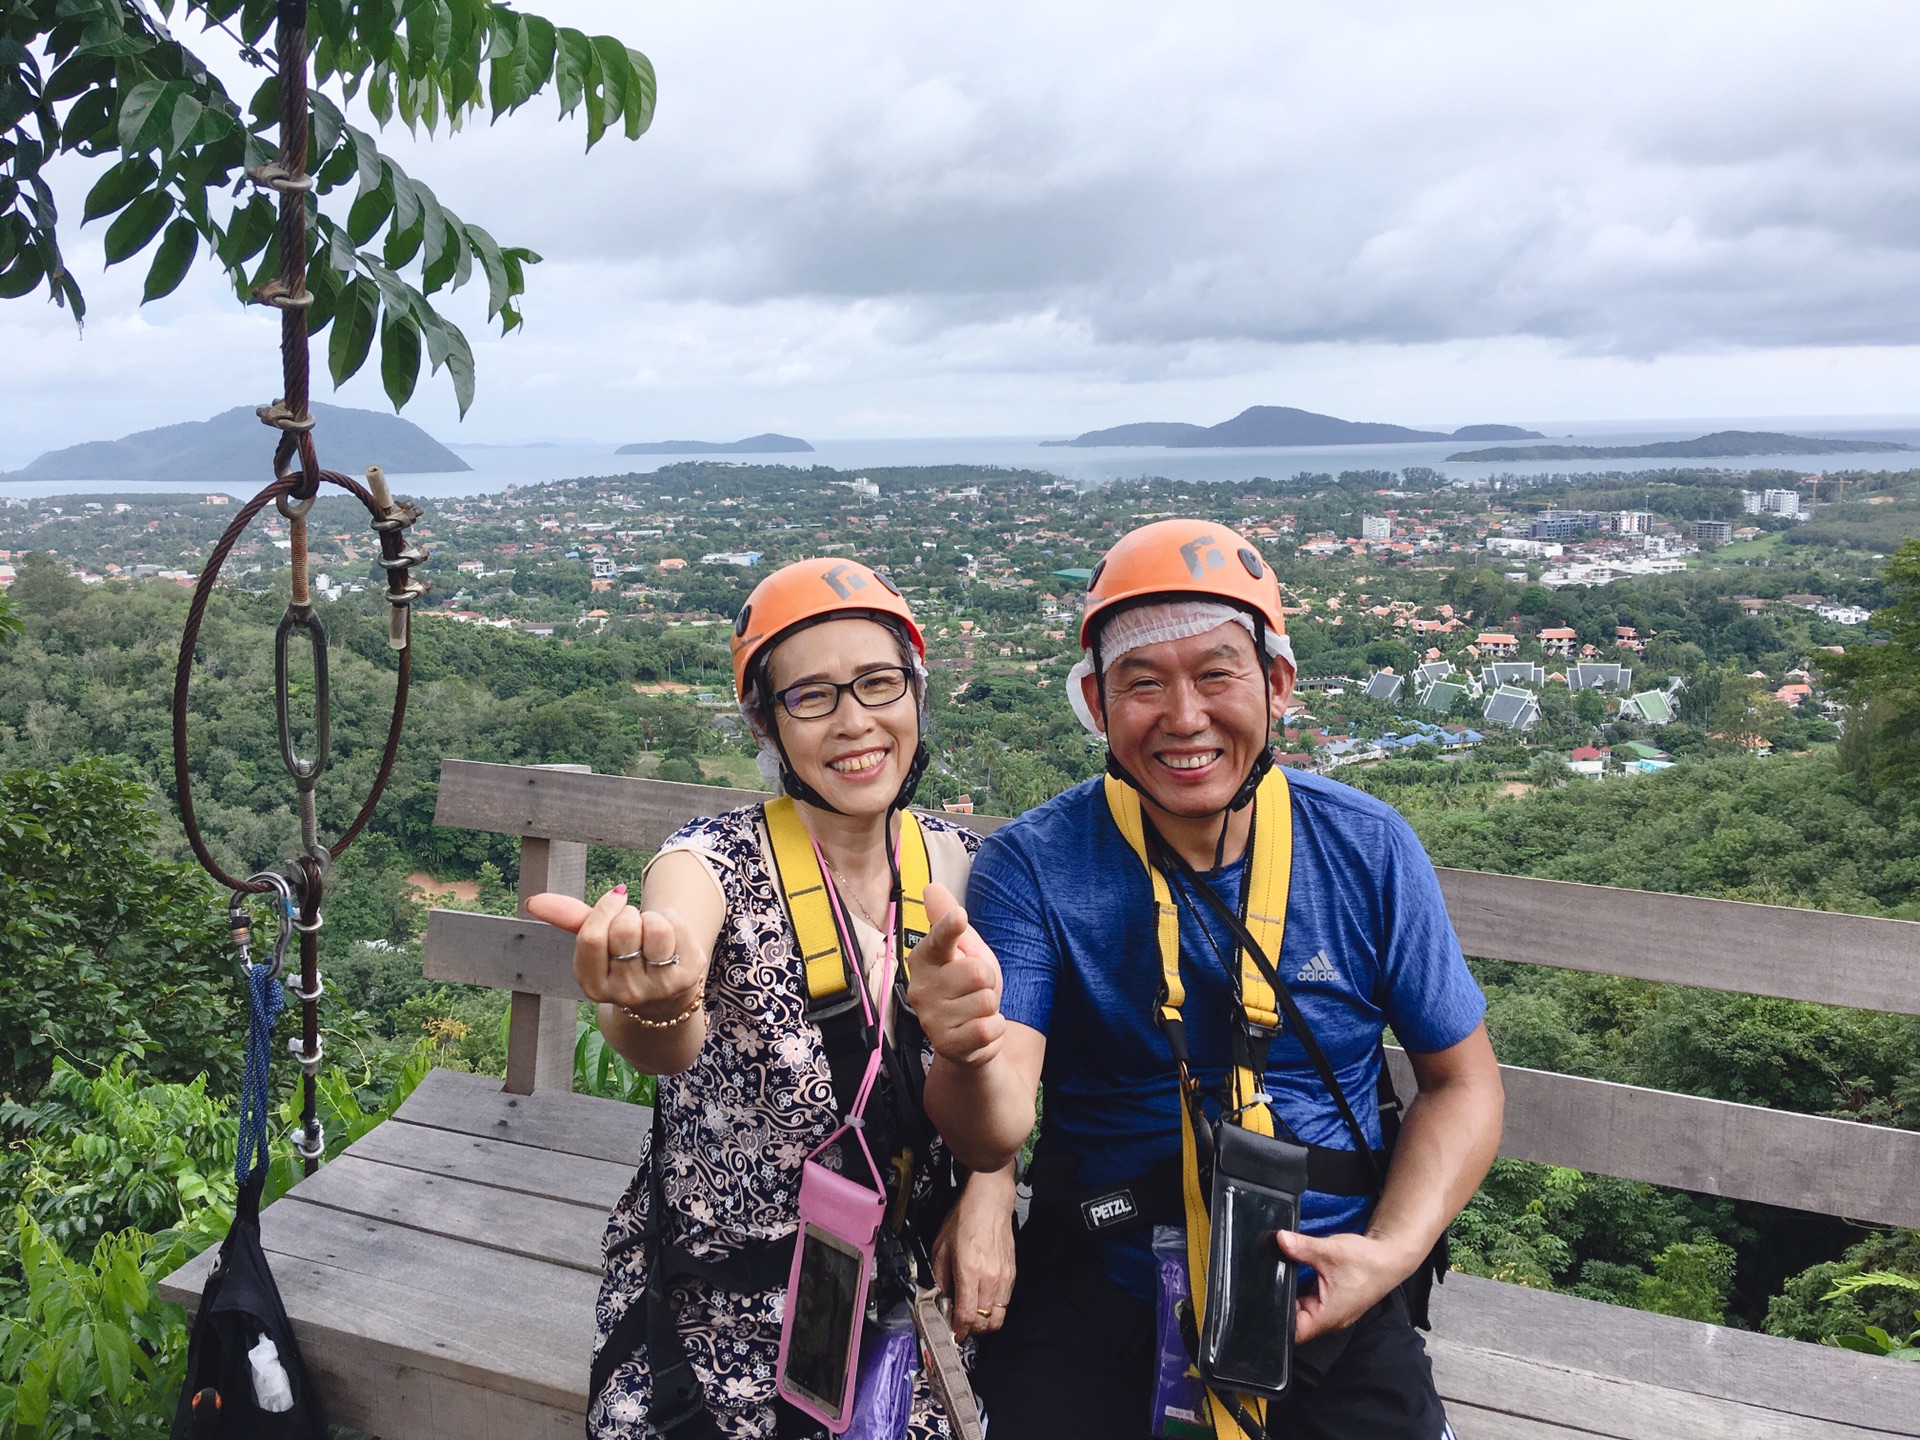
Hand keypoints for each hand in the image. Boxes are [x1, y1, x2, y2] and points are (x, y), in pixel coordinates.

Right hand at [524, 885, 706, 1019]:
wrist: (664, 992)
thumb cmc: (623, 957)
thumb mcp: (596, 941)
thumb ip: (568, 919)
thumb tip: (532, 901)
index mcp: (593, 986)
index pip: (592, 938)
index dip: (605, 908)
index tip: (616, 899)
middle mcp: (625, 993)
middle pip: (625, 928)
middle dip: (630, 914)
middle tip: (634, 926)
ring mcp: (659, 988)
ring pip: (656, 926)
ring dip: (653, 917)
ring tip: (652, 934)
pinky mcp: (688, 977)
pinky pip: (679, 926)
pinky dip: (675, 920)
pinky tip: (671, 940)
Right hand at [907, 883, 1006, 1067]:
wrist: (970, 1037)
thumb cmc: (966, 987)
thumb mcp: (965, 949)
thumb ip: (948, 920)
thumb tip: (931, 887)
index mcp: (925, 959)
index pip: (938, 940)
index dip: (949, 928)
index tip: (959, 916)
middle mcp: (921, 988)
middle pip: (977, 972)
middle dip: (988, 980)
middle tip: (975, 989)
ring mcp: (931, 1019)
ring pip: (985, 1001)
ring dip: (990, 1007)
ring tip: (975, 1010)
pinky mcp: (946, 1045)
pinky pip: (988, 1028)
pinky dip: (994, 1029)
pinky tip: (979, 1030)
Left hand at [932, 1172, 1017, 1339]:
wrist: (990, 1203)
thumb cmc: (965, 1219)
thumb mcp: (941, 1247)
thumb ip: (940, 1278)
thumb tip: (940, 1300)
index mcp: (969, 1271)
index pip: (967, 1316)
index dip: (959, 1330)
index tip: (953, 1333)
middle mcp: (990, 1278)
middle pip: (984, 1323)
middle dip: (970, 1329)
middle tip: (960, 1323)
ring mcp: (1004, 1278)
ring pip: (998, 1318)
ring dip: (984, 1322)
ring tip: (972, 1314)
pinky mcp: (1012, 1275)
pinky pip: (1005, 1304)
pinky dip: (993, 1309)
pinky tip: (982, 1299)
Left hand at [1274, 1229, 1414, 1342]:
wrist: (1388, 1258)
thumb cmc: (1367, 1262)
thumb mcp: (1330, 1251)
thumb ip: (1302, 1247)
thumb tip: (1280, 1240)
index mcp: (1326, 1317)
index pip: (1292, 1331)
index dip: (1274, 1321)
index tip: (1259, 1304)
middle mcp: (1327, 1321)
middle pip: (1293, 1321)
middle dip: (1279, 1303)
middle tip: (1262, 1284)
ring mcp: (1328, 1313)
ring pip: (1299, 1310)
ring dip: (1290, 1295)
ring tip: (1277, 1278)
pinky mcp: (1330, 1303)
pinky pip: (1307, 1302)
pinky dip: (1299, 1290)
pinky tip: (1291, 1276)